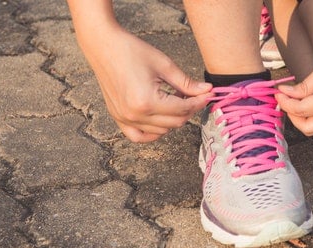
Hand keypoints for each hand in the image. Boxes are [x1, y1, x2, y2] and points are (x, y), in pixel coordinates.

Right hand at [79, 27, 211, 141]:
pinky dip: (153, 132)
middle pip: (175, 123)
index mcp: (147, 101)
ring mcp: (124, 119)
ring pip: (161, 130)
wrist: (103, 46)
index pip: (183, 110)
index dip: (199, 102)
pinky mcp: (118, 117)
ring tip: (176, 99)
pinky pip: (139, 136)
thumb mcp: (164, 65)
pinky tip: (161, 119)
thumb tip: (207, 91)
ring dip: (173, 119)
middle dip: (189, 110)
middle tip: (195, 95)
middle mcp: (134, 115)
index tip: (208, 94)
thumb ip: (187, 83)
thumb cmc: (132, 51)